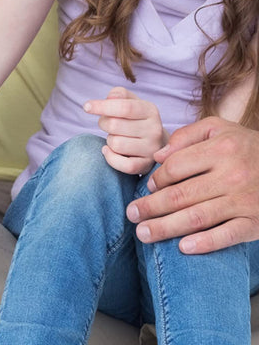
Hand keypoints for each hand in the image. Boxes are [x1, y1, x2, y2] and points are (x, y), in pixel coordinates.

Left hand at [83, 86, 165, 174]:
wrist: (154, 141)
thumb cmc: (135, 117)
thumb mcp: (129, 100)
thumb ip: (118, 94)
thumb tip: (109, 99)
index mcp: (150, 110)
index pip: (124, 107)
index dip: (102, 106)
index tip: (86, 106)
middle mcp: (154, 130)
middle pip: (114, 125)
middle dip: (103, 123)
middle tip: (108, 124)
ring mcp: (151, 149)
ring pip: (116, 144)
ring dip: (109, 140)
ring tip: (116, 137)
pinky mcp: (146, 165)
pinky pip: (124, 165)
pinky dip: (110, 157)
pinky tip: (108, 150)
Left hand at [126, 117, 258, 252]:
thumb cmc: (245, 146)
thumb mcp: (218, 128)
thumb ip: (187, 136)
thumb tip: (158, 156)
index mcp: (219, 149)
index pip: (175, 167)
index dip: (157, 178)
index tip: (148, 187)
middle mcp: (231, 175)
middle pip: (180, 195)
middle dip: (151, 207)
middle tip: (131, 215)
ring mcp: (243, 201)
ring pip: (197, 217)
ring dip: (166, 228)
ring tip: (144, 234)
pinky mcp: (255, 223)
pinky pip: (227, 236)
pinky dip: (205, 243)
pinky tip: (183, 247)